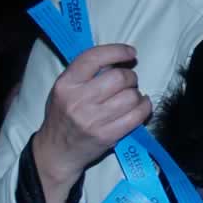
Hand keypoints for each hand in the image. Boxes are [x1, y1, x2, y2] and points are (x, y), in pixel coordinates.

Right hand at [32, 43, 151, 184]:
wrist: (57, 151)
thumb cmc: (63, 115)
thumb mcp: (64, 90)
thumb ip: (85, 73)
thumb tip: (118, 60)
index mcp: (65, 84)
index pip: (94, 58)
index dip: (117, 51)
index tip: (130, 52)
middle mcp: (78, 100)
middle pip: (119, 77)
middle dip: (130, 76)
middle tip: (129, 81)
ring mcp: (93, 120)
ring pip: (131, 96)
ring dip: (137, 94)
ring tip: (132, 96)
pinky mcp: (108, 135)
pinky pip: (137, 115)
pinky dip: (144, 107)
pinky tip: (141, 106)